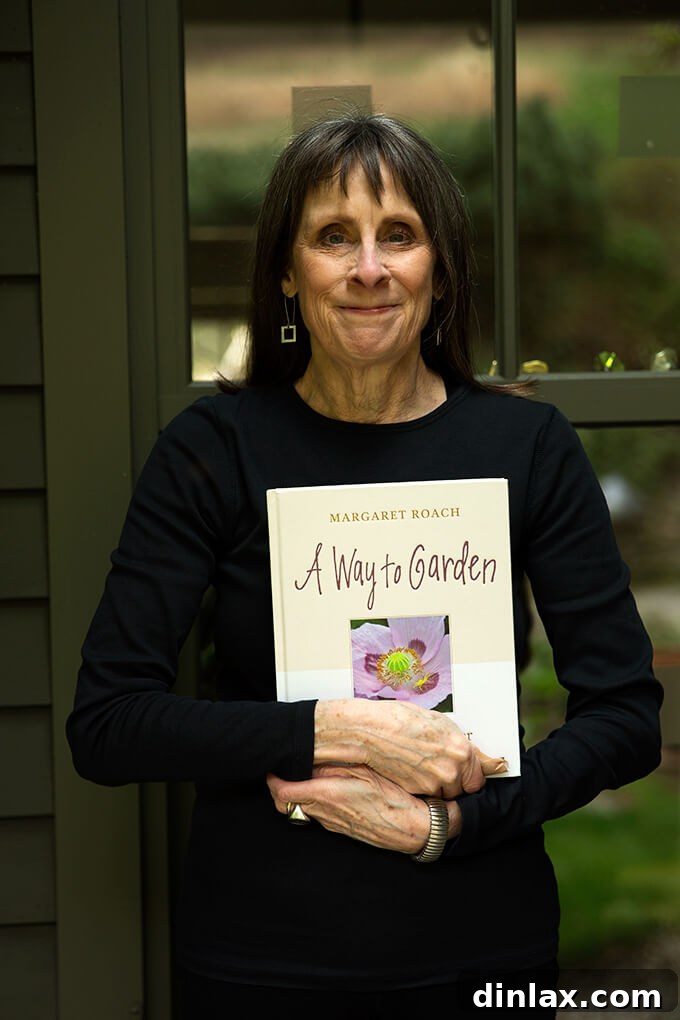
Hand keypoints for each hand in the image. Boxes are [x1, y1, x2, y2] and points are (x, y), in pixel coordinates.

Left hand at [268, 764, 462, 853]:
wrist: (416, 829)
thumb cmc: (395, 799)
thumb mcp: (366, 772)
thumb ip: (335, 765)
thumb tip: (312, 758)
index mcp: (328, 796)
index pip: (283, 793)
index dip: (272, 780)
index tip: (273, 768)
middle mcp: (326, 813)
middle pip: (286, 804)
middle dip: (280, 787)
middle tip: (283, 771)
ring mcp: (334, 824)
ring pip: (302, 809)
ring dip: (298, 793)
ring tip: (307, 774)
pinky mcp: (343, 829)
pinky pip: (319, 815)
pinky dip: (315, 801)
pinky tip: (329, 789)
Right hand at [313, 699, 506, 799]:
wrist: (373, 730)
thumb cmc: (403, 720)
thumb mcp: (441, 724)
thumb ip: (465, 746)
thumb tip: (490, 762)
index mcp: (462, 750)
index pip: (478, 779)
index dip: (468, 775)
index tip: (461, 771)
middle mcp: (452, 770)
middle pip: (461, 790)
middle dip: (452, 782)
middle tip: (435, 765)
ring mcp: (434, 783)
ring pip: (443, 796)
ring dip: (436, 787)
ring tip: (420, 765)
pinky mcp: (417, 791)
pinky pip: (426, 797)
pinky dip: (420, 789)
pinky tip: (410, 770)